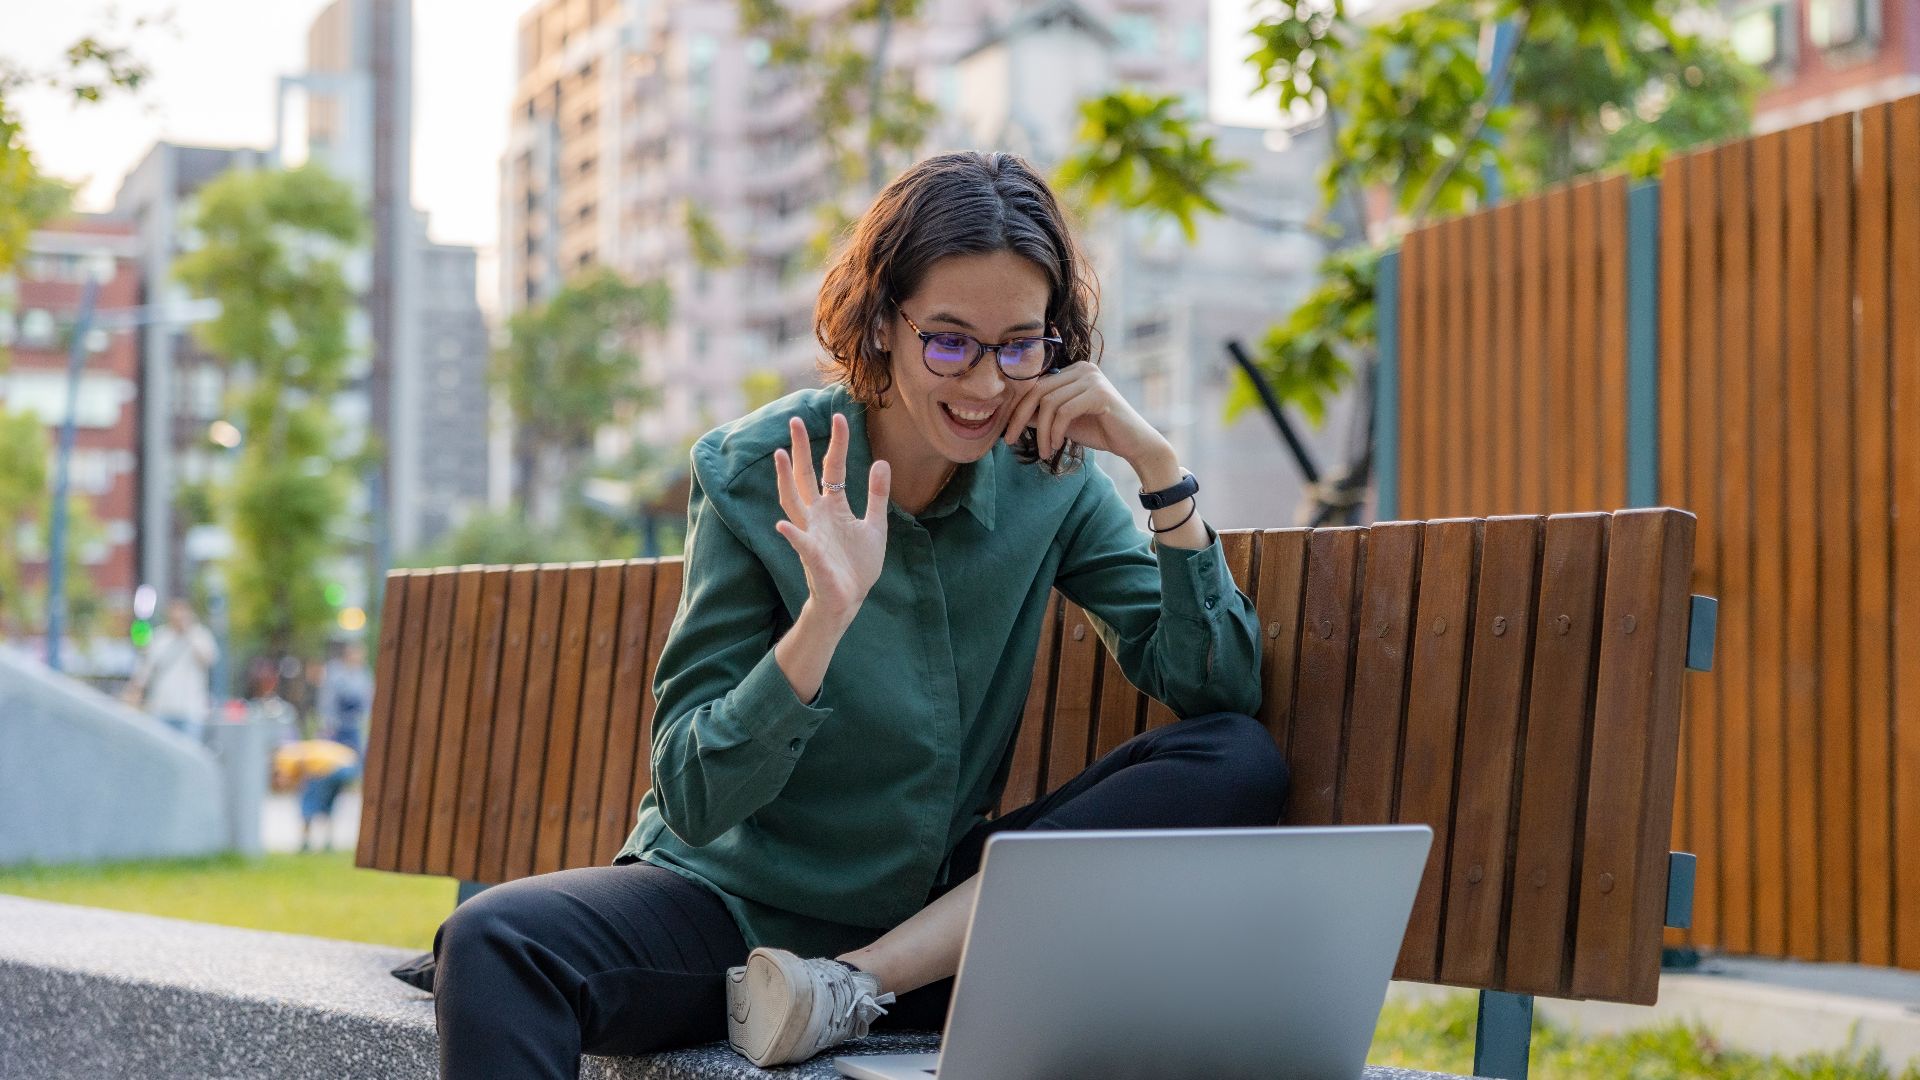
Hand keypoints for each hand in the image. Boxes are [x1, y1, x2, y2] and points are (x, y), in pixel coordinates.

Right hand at [772, 413, 891, 624]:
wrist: (849, 600)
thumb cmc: (858, 564)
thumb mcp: (875, 525)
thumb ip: (877, 495)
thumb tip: (881, 461)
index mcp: (834, 507)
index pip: (833, 468)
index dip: (837, 443)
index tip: (839, 416)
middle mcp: (817, 516)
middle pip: (805, 476)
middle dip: (800, 449)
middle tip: (794, 420)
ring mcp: (811, 534)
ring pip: (793, 501)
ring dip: (785, 480)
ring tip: (780, 455)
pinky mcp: (812, 557)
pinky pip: (800, 544)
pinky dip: (792, 534)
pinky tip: (783, 525)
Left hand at [1002, 361, 1166, 464]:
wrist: (1134, 443)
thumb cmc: (1100, 431)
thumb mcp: (1063, 422)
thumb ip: (1041, 415)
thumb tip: (1010, 416)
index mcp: (1073, 371)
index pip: (1035, 385)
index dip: (1016, 408)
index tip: (1005, 432)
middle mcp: (1082, 369)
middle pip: (1038, 391)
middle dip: (1019, 418)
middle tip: (1009, 441)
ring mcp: (1092, 378)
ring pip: (1049, 403)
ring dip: (1041, 432)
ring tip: (1044, 451)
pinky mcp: (1099, 393)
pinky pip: (1064, 412)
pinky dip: (1055, 431)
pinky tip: (1056, 445)